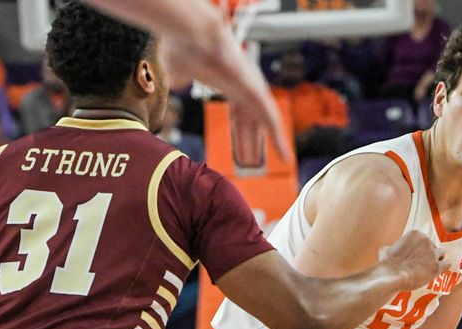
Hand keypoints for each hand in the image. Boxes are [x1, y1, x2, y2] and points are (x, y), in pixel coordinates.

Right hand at [161, 18, 291, 164]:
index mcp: (229, 84)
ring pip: (264, 123)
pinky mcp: (256, 91)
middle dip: (252, 143)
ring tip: (274, 163)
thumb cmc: (183, 46)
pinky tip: (285, 156)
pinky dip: (278, 139)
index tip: (241, 152)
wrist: (190, 33)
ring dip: (267, 144)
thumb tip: (176, 82)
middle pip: (252, 122)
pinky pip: (271, 120)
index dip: (240, 135)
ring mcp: (253, 88)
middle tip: (252, 163)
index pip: (239, 116)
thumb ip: (180, 79)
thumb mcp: (178, 69)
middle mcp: (245, 86)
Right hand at [379, 230, 449, 289]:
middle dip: (428, 254)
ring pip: (442, 254)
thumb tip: (390, 249)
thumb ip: (392, 247)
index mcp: (416, 234)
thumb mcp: (386, 249)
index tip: (416, 256)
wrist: (392, 275)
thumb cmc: (387, 263)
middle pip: (433, 246)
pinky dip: (443, 267)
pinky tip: (438, 271)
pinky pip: (447, 264)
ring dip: (437, 259)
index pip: (423, 240)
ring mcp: (432, 254)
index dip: (420, 249)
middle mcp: (426, 241)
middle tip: (422, 263)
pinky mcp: (437, 266)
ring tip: (431, 267)